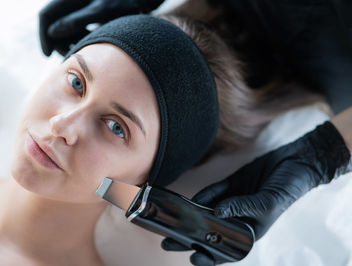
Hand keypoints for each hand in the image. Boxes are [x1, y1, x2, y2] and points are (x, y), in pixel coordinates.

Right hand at [39, 0, 163, 55]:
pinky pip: (81, 28)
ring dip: (71, 42)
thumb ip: (76, 20)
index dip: (44, 36)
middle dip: (59, 42)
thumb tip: (53, 32)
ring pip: (69, 28)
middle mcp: (74, 1)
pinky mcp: (95, 13)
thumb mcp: (101, 11)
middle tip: (69, 58)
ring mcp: (84, 7)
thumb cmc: (124, 0)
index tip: (48, 55)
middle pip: (56, 23)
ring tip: (82, 55)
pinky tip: (93, 50)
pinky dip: (83, 39)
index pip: (46, 15)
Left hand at [162, 121, 350, 265]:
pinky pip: (212, 193)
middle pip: (209, 232)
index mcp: (248, 233)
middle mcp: (237, 220)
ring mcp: (232, 202)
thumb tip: (216, 212)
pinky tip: (189, 201)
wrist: (295, 162)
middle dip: (188, 238)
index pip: (226, 250)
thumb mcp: (266, 203)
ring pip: (206, 213)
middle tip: (166, 240)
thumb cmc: (288, 189)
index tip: (192, 257)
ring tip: (170, 220)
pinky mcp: (230, 185)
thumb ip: (240, 208)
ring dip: (189, 217)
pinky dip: (201, 197)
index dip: (209, 256)